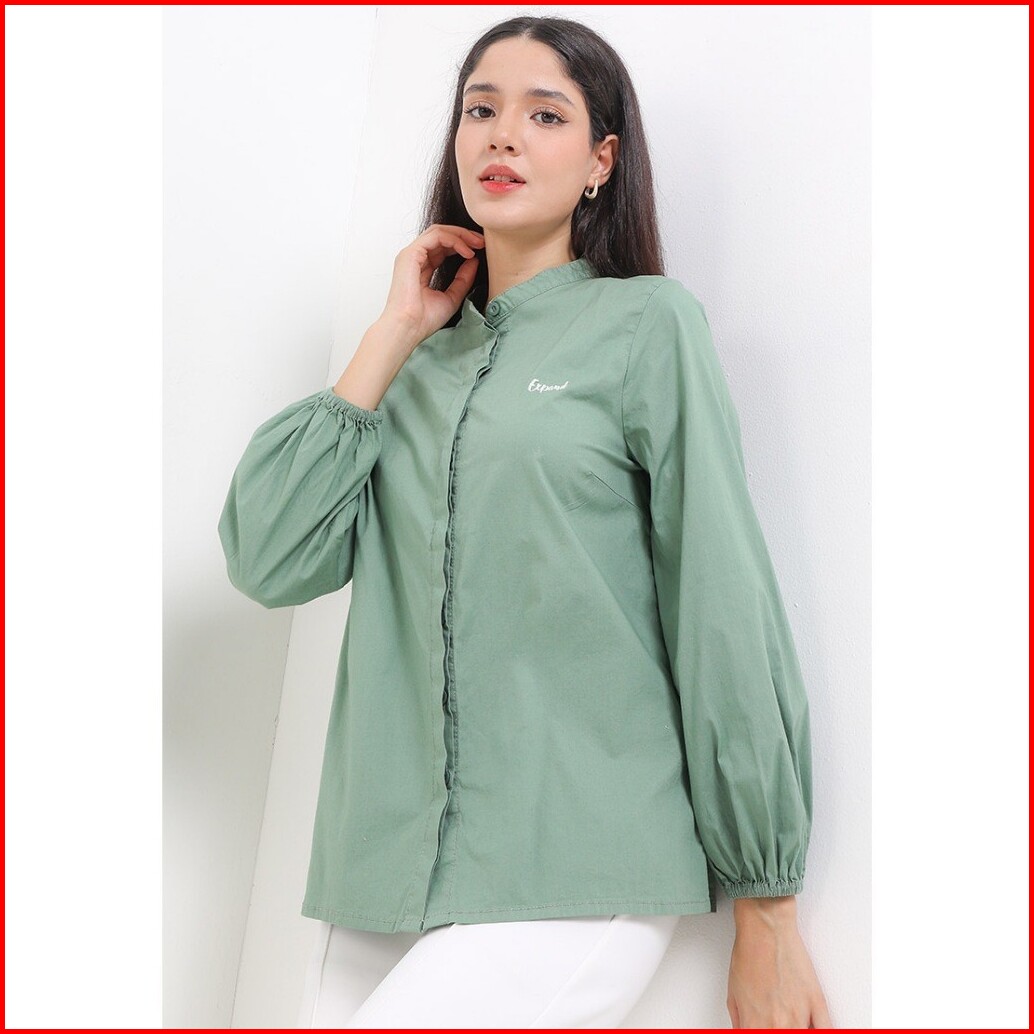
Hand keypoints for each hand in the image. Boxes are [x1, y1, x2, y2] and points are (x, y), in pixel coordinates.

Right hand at [380, 224, 483, 345]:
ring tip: (477, 244)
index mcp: (421, 267)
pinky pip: (435, 236)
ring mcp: (411, 255)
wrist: (410, 328)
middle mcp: (415, 258)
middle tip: (482, 242)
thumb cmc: (424, 319)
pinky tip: (467, 251)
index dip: (462, 244)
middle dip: (463, 235)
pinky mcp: (410, 254)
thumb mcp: (452, 297)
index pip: (442, 247)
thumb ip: (463, 279)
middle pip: (440, 235)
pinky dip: (454, 240)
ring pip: (438, 231)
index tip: (480, 250)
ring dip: (460, 234)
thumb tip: (474, 260)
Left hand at [726, 898, 831, 1027]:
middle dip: (777, 1030)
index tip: (762, 1028)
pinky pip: (827, 1030)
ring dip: (796, 1030)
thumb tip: (743, 1031)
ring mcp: (799, 1015)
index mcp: (754, 1024)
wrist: (764, 928)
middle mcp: (777, 1025)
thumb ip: (739, 1020)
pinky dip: (822, 1031)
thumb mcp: (733, 992)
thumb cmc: (749, 954)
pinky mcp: (816, 1001)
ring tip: (792, 1021)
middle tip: (776, 1022)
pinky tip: (813, 1027)